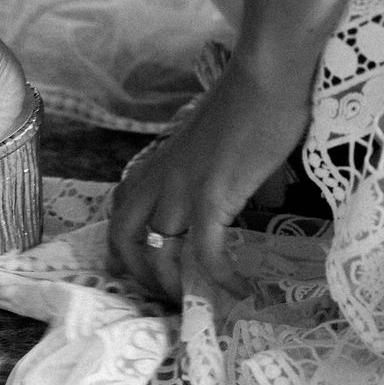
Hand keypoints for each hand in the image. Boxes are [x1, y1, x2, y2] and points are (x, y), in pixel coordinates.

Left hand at [108, 60, 310, 302]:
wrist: (265, 80)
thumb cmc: (247, 106)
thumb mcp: (211, 146)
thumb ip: (208, 172)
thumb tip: (236, 198)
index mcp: (155, 165)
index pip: (119, 214)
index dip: (121, 250)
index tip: (136, 275)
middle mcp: (157, 179)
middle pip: (125, 238)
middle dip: (140, 276)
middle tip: (168, 299)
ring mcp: (180, 188)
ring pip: (159, 252)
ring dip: (176, 286)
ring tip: (199, 304)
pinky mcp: (210, 195)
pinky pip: (204, 251)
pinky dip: (219, 277)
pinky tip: (238, 289)